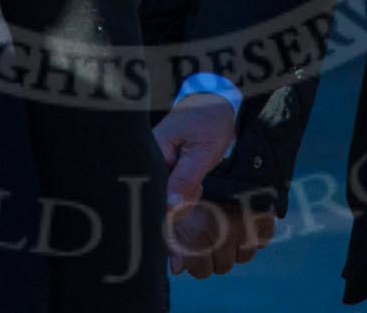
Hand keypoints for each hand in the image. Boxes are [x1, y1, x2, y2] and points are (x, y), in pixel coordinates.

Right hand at [154, 94, 264, 275]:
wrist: (215, 100)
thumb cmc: (209, 119)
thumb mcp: (202, 150)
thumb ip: (186, 179)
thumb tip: (174, 208)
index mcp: (153, 153)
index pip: (153, 196)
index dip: (161, 226)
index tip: (170, 253)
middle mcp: (151, 162)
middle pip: (152, 203)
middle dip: (163, 234)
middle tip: (175, 266)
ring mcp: (159, 166)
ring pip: (161, 203)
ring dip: (170, 229)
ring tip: (178, 263)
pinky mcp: (169, 170)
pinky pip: (170, 197)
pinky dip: (177, 216)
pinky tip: (181, 240)